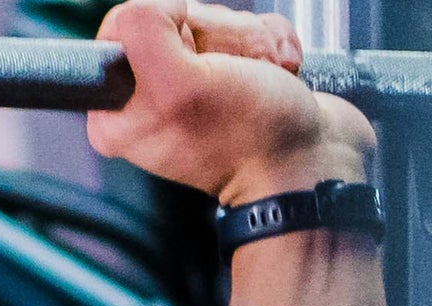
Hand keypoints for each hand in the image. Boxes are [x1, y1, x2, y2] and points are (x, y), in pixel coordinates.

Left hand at [84, 0, 374, 206]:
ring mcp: (199, 86)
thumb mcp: (176, 84)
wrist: (314, 164)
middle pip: (178, 19)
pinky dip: (275, 45)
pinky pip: (255, 30)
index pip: (125, 27)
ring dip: (253, 43)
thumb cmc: (250, 134)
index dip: (168, 28)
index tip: (192, 61)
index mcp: (117, 111)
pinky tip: (280, 74)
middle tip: (234, 75)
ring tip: (262, 79)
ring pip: (220, 21)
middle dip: (220, 36)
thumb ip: (143, 32)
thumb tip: (157, 6)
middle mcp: (150, 100)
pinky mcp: (240, 75)